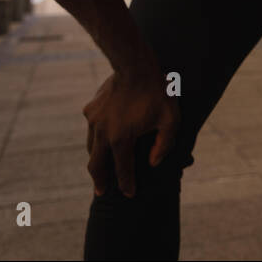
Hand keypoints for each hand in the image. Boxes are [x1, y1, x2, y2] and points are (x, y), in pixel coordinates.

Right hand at [82, 67, 179, 197]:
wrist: (135, 66)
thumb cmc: (158, 93)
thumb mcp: (171, 120)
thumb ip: (164, 144)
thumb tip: (153, 163)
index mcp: (121, 139)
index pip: (122, 170)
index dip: (126, 184)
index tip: (128, 195)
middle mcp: (102, 133)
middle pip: (96, 165)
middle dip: (100, 181)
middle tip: (101, 192)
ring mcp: (93, 120)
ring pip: (91, 147)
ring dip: (96, 160)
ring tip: (100, 169)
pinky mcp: (90, 109)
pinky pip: (92, 129)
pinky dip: (96, 139)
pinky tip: (101, 140)